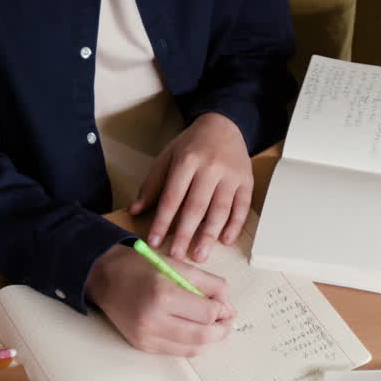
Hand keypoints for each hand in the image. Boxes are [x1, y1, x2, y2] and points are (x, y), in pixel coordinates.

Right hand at [86, 245, 234, 356]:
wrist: (106, 278)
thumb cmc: (143, 268)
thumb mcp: (179, 266)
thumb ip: (209, 284)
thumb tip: (229, 308)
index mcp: (163, 294)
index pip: (208, 313)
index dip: (222, 310)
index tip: (223, 304)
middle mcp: (153, 319)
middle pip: (203, 335)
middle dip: (221, 329)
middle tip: (225, 320)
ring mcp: (147, 336)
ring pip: (193, 348)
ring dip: (208, 338)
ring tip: (210, 325)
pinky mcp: (143, 346)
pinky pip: (178, 352)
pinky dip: (191, 343)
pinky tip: (191, 329)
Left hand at [130, 112, 251, 263]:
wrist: (224, 124)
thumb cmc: (192, 145)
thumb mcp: (167, 157)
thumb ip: (152, 184)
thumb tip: (134, 210)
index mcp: (187, 161)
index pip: (172, 197)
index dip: (162, 221)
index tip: (155, 242)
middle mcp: (210, 168)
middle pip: (196, 206)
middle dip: (186, 234)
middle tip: (178, 257)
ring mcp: (231, 175)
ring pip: (220, 209)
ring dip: (210, 235)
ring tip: (200, 255)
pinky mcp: (246, 180)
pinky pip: (242, 206)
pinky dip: (235, 225)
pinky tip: (225, 240)